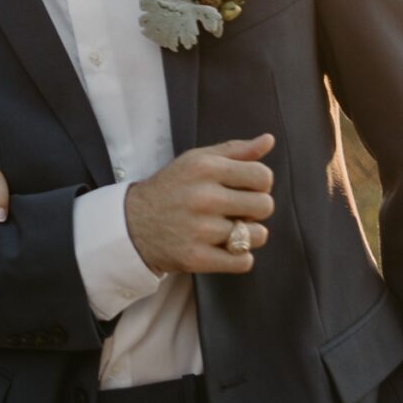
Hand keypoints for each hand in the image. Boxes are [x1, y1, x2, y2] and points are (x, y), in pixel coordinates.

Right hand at [124, 136, 275, 276]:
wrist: (133, 224)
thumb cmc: (172, 189)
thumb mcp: (197, 160)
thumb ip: (236, 151)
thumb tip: (269, 140)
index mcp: (206, 168)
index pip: (263, 176)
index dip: (260, 184)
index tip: (245, 189)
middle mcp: (204, 197)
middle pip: (265, 206)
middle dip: (255, 210)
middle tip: (235, 211)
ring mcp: (200, 229)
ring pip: (258, 236)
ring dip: (248, 236)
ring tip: (228, 230)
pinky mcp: (197, 257)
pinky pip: (244, 262)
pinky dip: (238, 258)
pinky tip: (222, 248)